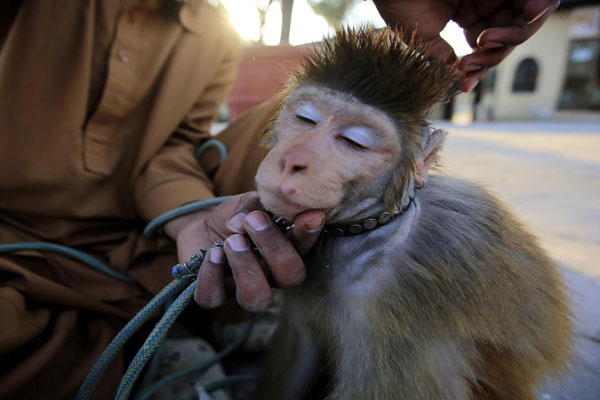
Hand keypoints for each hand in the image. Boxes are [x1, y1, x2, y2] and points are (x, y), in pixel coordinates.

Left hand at [164, 192, 324, 311]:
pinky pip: (215, 298)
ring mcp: (243, 289)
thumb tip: (240, 221)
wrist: (203, 227)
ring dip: (245, 268)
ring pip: (257, 298)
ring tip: (230, 241)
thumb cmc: (235, 216)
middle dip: (274, 248)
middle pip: (290, 277)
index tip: (309, 215)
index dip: (308, 233)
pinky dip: (211, 276)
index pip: (305, 246)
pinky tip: (212, 254)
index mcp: (287, 250)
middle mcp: (271, 275)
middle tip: (252, 221)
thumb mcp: (248, 203)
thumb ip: (253, 206)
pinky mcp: (215, 294)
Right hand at [373, 0, 559, 90]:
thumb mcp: (423, 35)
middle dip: (496, 55)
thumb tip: (454, 72)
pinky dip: (541, 6)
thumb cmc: (400, 1)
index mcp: (468, 13)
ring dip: (516, 35)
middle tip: (471, 61)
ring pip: (526, 19)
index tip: (464, 84)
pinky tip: (529, 15)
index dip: (480, 68)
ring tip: (488, 40)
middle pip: (510, 35)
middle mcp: (486, 0)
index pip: (487, 47)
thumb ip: (441, 54)